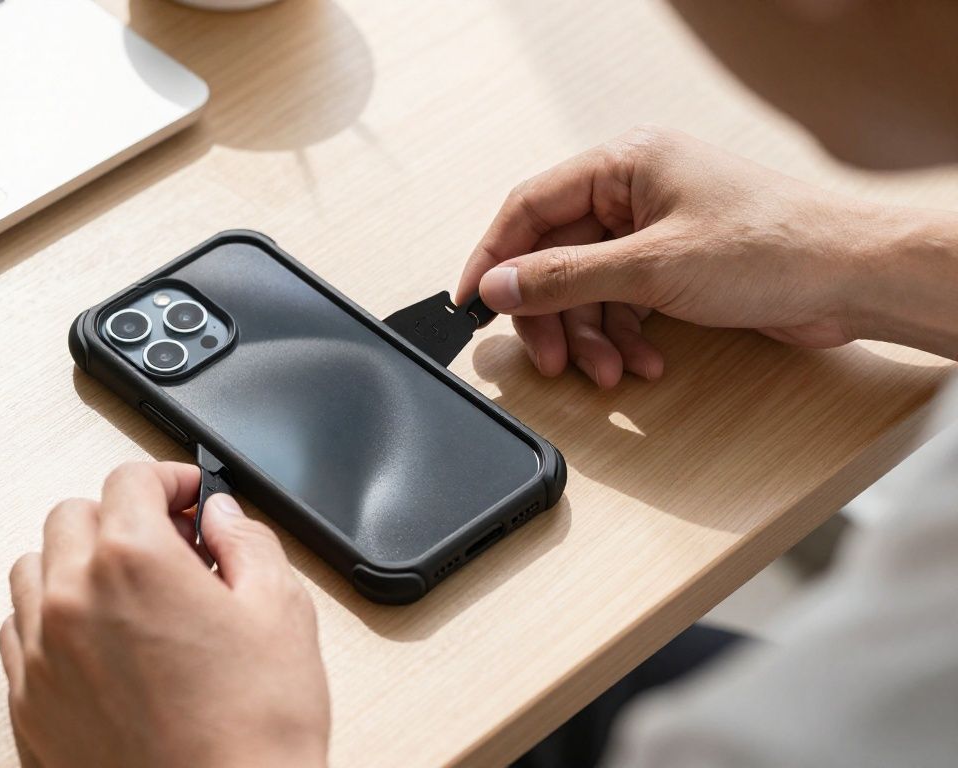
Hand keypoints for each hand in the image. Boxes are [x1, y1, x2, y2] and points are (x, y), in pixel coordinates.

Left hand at [0, 462, 329, 767]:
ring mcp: (39, 654)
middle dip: (122, 517)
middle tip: (168, 546)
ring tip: (126, 593)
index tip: (188, 495)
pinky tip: (95, 643)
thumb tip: (221, 516)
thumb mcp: (281, 613)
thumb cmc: (252, 734)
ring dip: (76, 564)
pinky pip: (17, 633)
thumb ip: (247, 543)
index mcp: (133, 560)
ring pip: (34, 570)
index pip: (130, 480)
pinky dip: (49, 621)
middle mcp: (72, 598)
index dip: (169, 479)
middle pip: (74, 516)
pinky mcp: (26, 704)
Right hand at [455, 126, 957, 385]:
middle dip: (553, 316)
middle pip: (557, 257)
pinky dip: (626, 337)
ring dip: (593, 337)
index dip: (494, 256)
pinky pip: (624, 303)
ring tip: (607, 373)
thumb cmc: (774, 247)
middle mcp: (636, 191)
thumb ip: (563, 277)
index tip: (471, 301)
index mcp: (624, 162)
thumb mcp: (650, 266)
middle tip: (551, 360)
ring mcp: (656, 229)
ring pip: (589, 289)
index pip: (530, 207)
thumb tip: (499, 284)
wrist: (854, 278)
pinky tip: (641, 363)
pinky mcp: (677, 265)